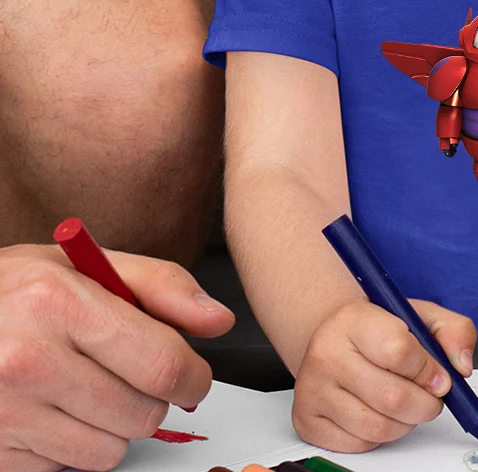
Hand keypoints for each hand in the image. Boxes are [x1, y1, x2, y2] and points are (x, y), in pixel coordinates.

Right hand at [0, 243, 234, 471]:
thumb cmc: (14, 290)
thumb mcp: (85, 264)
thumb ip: (161, 285)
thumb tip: (219, 321)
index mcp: (59, 302)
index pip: (163, 364)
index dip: (194, 376)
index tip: (194, 375)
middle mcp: (27, 359)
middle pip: (142, 413)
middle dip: (153, 398)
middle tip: (131, 374)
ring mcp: (4, 413)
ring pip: (108, 452)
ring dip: (112, 427)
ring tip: (86, 388)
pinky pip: (65, 470)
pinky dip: (70, 447)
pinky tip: (51, 410)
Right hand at [292, 299, 476, 452]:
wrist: (333, 335)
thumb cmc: (378, 328)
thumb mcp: (420, 314)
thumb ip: (454, 331)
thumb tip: (462, 366)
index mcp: (354, 320)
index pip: (399, 351)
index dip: (429, 371)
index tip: (440, 377)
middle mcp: (326, 353)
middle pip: (392, 397)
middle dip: (426, 405)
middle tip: (433, 398)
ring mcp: (313, 389)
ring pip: (378, 427)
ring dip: (407, 423)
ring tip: (409, 405)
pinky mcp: (307, 420)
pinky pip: (359, 444)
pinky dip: (382, 436)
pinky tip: (383, 413)